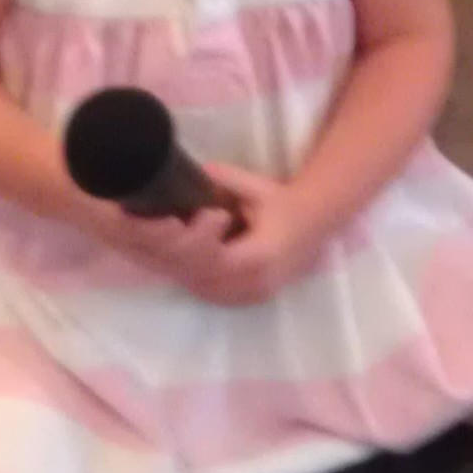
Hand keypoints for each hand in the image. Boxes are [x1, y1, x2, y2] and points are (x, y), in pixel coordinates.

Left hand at [102, 164, 317, 306]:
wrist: (315, 223)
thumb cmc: (283, 204)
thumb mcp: (254, 187)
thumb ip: (221, 180)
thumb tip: (188, 173)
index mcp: (258, 257)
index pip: (211, 260)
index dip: (189, 244)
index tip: (178, 221)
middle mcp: (254, 283)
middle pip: (200, 278)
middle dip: (175, 258)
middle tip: (157, 233)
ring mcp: (252, 295)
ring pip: (203, 289)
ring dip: (181, 270)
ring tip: (162, 247)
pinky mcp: (249, 298)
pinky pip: (213, 294)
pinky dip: (194, 279)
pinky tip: (180, 262)